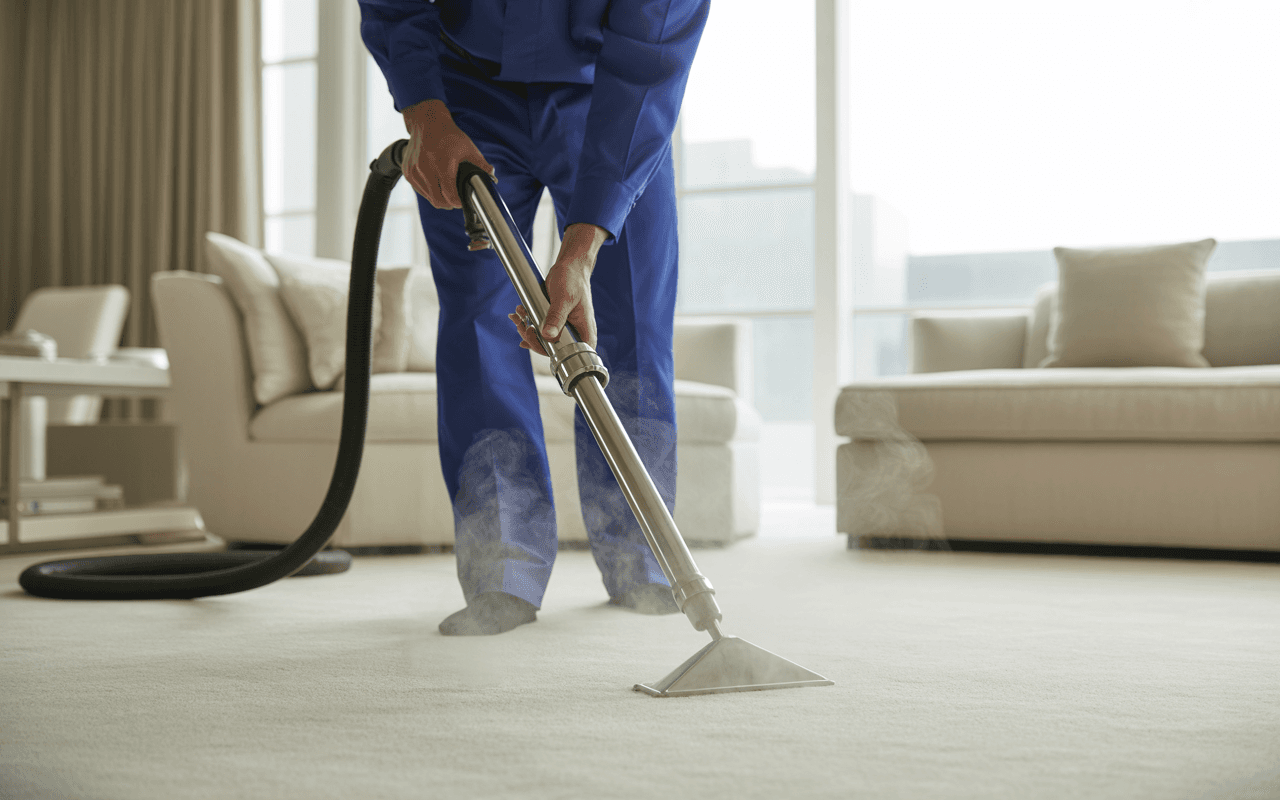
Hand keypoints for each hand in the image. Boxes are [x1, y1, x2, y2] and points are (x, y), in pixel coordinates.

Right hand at [401, 99, 496, 250]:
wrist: (427, 122)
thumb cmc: (448, 135)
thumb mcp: (468, 148)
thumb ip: (481, 164)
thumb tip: (492, 176)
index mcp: (442, 165)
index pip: (450, 196)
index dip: (458, 202)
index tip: (462, 201)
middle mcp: (425, 170)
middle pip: (438, 201)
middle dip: (449, 203)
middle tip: (455, 199)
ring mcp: (414, 171)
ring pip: (428, 197)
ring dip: (438, 197)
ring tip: (446, 189)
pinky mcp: (407, 172)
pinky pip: (419, 190)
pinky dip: (428, 190)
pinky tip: (435, 184)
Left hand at [509, 223, 609, 355]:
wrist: (571, 266)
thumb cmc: (574, 279)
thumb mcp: (564, 298)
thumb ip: (556, 317)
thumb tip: (548, 336)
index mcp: (585, 332)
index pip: (569, 354)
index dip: (549, 352)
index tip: (535, 338)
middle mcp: (576, 333)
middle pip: (553, 348)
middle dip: (533, 338)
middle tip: (522, 326)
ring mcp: (565, 328)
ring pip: (544, 339)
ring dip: (527, 329)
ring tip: (517, 316)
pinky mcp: (556, 321)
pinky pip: (541, 328)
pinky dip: (529, 321)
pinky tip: (520, 313)